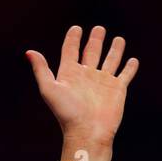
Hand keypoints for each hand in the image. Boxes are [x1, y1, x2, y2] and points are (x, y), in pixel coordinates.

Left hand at [25, 26, 138, 160]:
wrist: (87, 132)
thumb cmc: (67, 113)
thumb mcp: (49, 89)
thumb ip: (41, 70)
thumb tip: (29, 53)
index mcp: (70, 74)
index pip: (70, 51)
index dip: (73, 39)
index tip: (76, 29)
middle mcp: (87, 76)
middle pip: (92, 52)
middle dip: (95, 40)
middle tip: (98, 29)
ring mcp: (103, 82)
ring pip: (111, 60)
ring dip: (114, 50)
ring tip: (118, 39)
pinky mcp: (118, 89)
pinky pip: (125, 75)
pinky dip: (130, 67)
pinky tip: (132, 60)